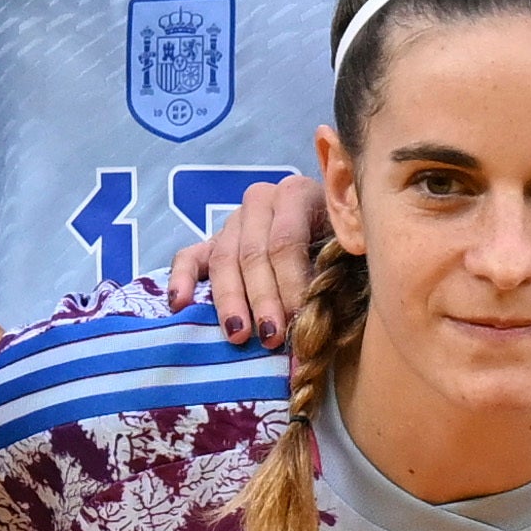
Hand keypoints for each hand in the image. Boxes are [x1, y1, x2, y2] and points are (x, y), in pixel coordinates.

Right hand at [171, 166, 328, 348]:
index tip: (299, 321)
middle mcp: (262, 201)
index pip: (286, 241)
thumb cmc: (344, 247)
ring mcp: (234, 221)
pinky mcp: (212, 242)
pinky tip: (179, 304)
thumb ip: (345, 263)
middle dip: (263, 299)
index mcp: (298, 194)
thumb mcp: (351, 246)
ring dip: (230, 301)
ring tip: (238, 335)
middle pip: (253, 253)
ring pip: (224, 260)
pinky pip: (189, 257)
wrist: (328, 229)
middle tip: (271, 337)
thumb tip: (340, 298)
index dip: (291, 284)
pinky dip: (182, 279)